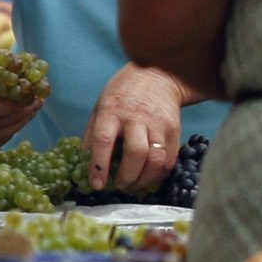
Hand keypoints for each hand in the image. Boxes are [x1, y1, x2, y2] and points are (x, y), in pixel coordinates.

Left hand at [85, 64, 187, 193]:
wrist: (158, 76)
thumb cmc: (123, 93)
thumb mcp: (100, 106)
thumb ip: (93, 133)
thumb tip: (86, 162)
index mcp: (112, 110)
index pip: (104, 140)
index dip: (99, 166)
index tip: (97, 184)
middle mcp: (137, 117)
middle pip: (136, 152)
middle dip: (127, 176)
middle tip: (119, 186)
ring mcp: (159, 124)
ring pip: (156, 159)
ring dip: (144, 179)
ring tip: (134, 185)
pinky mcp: (175, 130)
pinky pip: (170, 159)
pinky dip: (159, 175)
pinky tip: (149, 178)